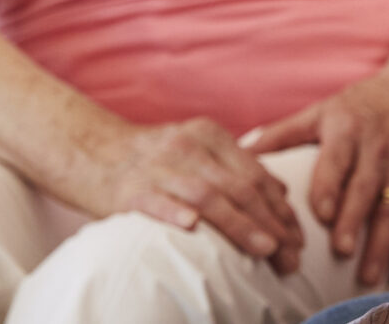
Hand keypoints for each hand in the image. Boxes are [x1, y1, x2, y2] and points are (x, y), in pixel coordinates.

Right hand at [71, 116, 305, 274]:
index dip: (281, 207)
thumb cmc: (151, 158)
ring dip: (241, 224)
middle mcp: (188, 147)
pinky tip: (192, 228)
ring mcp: (158, 167)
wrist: (89, 149)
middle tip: (292, 254)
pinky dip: (174, 213)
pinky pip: (155, 201)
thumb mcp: (197, 148)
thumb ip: (235, 166)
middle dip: (272, 223)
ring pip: (208, 196)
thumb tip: (280, 192)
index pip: (256, 173)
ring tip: (265, 249)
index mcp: (210, 135)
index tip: (299, 236)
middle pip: (240, 186)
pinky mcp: (128, 190)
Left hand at [242, 62, 388, 287]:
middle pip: (367, 187)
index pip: (338, 159)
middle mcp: (379, 148)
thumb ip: (283, 133)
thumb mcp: (323, 110)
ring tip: (368, 275)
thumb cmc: (361, 105)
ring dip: (382, 244)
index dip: (331, 185)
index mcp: (349, 129)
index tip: (321, 213)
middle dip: (354, 219)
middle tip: (341, 250)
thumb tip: (239, 155)